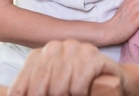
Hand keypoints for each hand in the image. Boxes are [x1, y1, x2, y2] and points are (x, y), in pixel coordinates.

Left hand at [7, 40, 121, 95]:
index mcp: (42, 54)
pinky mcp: (93, 56)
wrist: (115, 81)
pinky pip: (79, 83)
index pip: (23, 83)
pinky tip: (85, 93)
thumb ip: (36, 90)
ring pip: (59, 86)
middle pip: (41, 86)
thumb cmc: (80, 87)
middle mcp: (57, 47)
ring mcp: (76, 49)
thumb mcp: (54, 88)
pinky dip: (80, 94)